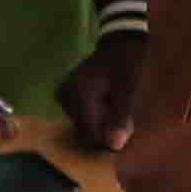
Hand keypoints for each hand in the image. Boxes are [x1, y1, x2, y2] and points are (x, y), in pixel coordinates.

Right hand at [57, 32, 142, 156]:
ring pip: (84, 125)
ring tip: (115, 106)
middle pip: (85, 131)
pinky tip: (106, 104)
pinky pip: (81, 116)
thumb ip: (120, 118)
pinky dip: (96, 116)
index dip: (109, 138)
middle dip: (105, 129)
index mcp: (77, 93)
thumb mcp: (128, 92)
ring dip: (102, 122)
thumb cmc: (126, 66)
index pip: (89, 133)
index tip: (126, 129)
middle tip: (123, 114)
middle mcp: (64, 95)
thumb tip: (113, 147)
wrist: (119, 45)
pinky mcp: (65, 95)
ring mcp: (62, 95)